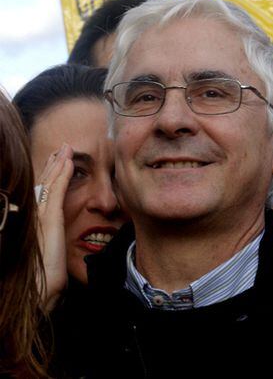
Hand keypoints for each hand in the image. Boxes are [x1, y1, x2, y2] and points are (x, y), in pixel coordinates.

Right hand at [36, 143, 73, 311]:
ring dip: (57, 165)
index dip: (49, 178)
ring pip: (49, 184)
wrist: (38, 295)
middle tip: (60, 150)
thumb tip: (55, 241)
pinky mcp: (48, 220)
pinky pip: (56, 191)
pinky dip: (61, 174)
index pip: (42, 195)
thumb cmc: (45, 282)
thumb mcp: (50, 257)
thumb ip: (52, 244)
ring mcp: (38, 217)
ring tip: (64, 149)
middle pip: (43, 186)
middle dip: (52, 167)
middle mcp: (33, 218)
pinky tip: (66, 162)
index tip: (56, 164)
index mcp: (35, 226)